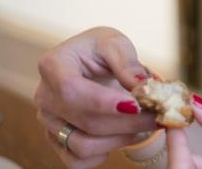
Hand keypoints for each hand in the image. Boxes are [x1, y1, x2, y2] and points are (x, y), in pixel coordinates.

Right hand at [33, 27, 158, 167]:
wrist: (86, 61)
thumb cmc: (99, 49)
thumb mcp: (115, 44)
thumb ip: (128, 64)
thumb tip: (144, 86)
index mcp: (53, 65)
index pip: (72, 90)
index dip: (103, 103)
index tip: (136, 106)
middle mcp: (45, 96)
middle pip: (84, 121)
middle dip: (126, 123)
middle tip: (156, 117)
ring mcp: (48, 121)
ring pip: (81, 145)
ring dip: (119, 140)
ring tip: (143, 127)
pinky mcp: (56, 139)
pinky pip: (75, 161)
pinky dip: (101, 156)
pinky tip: (120, 138)